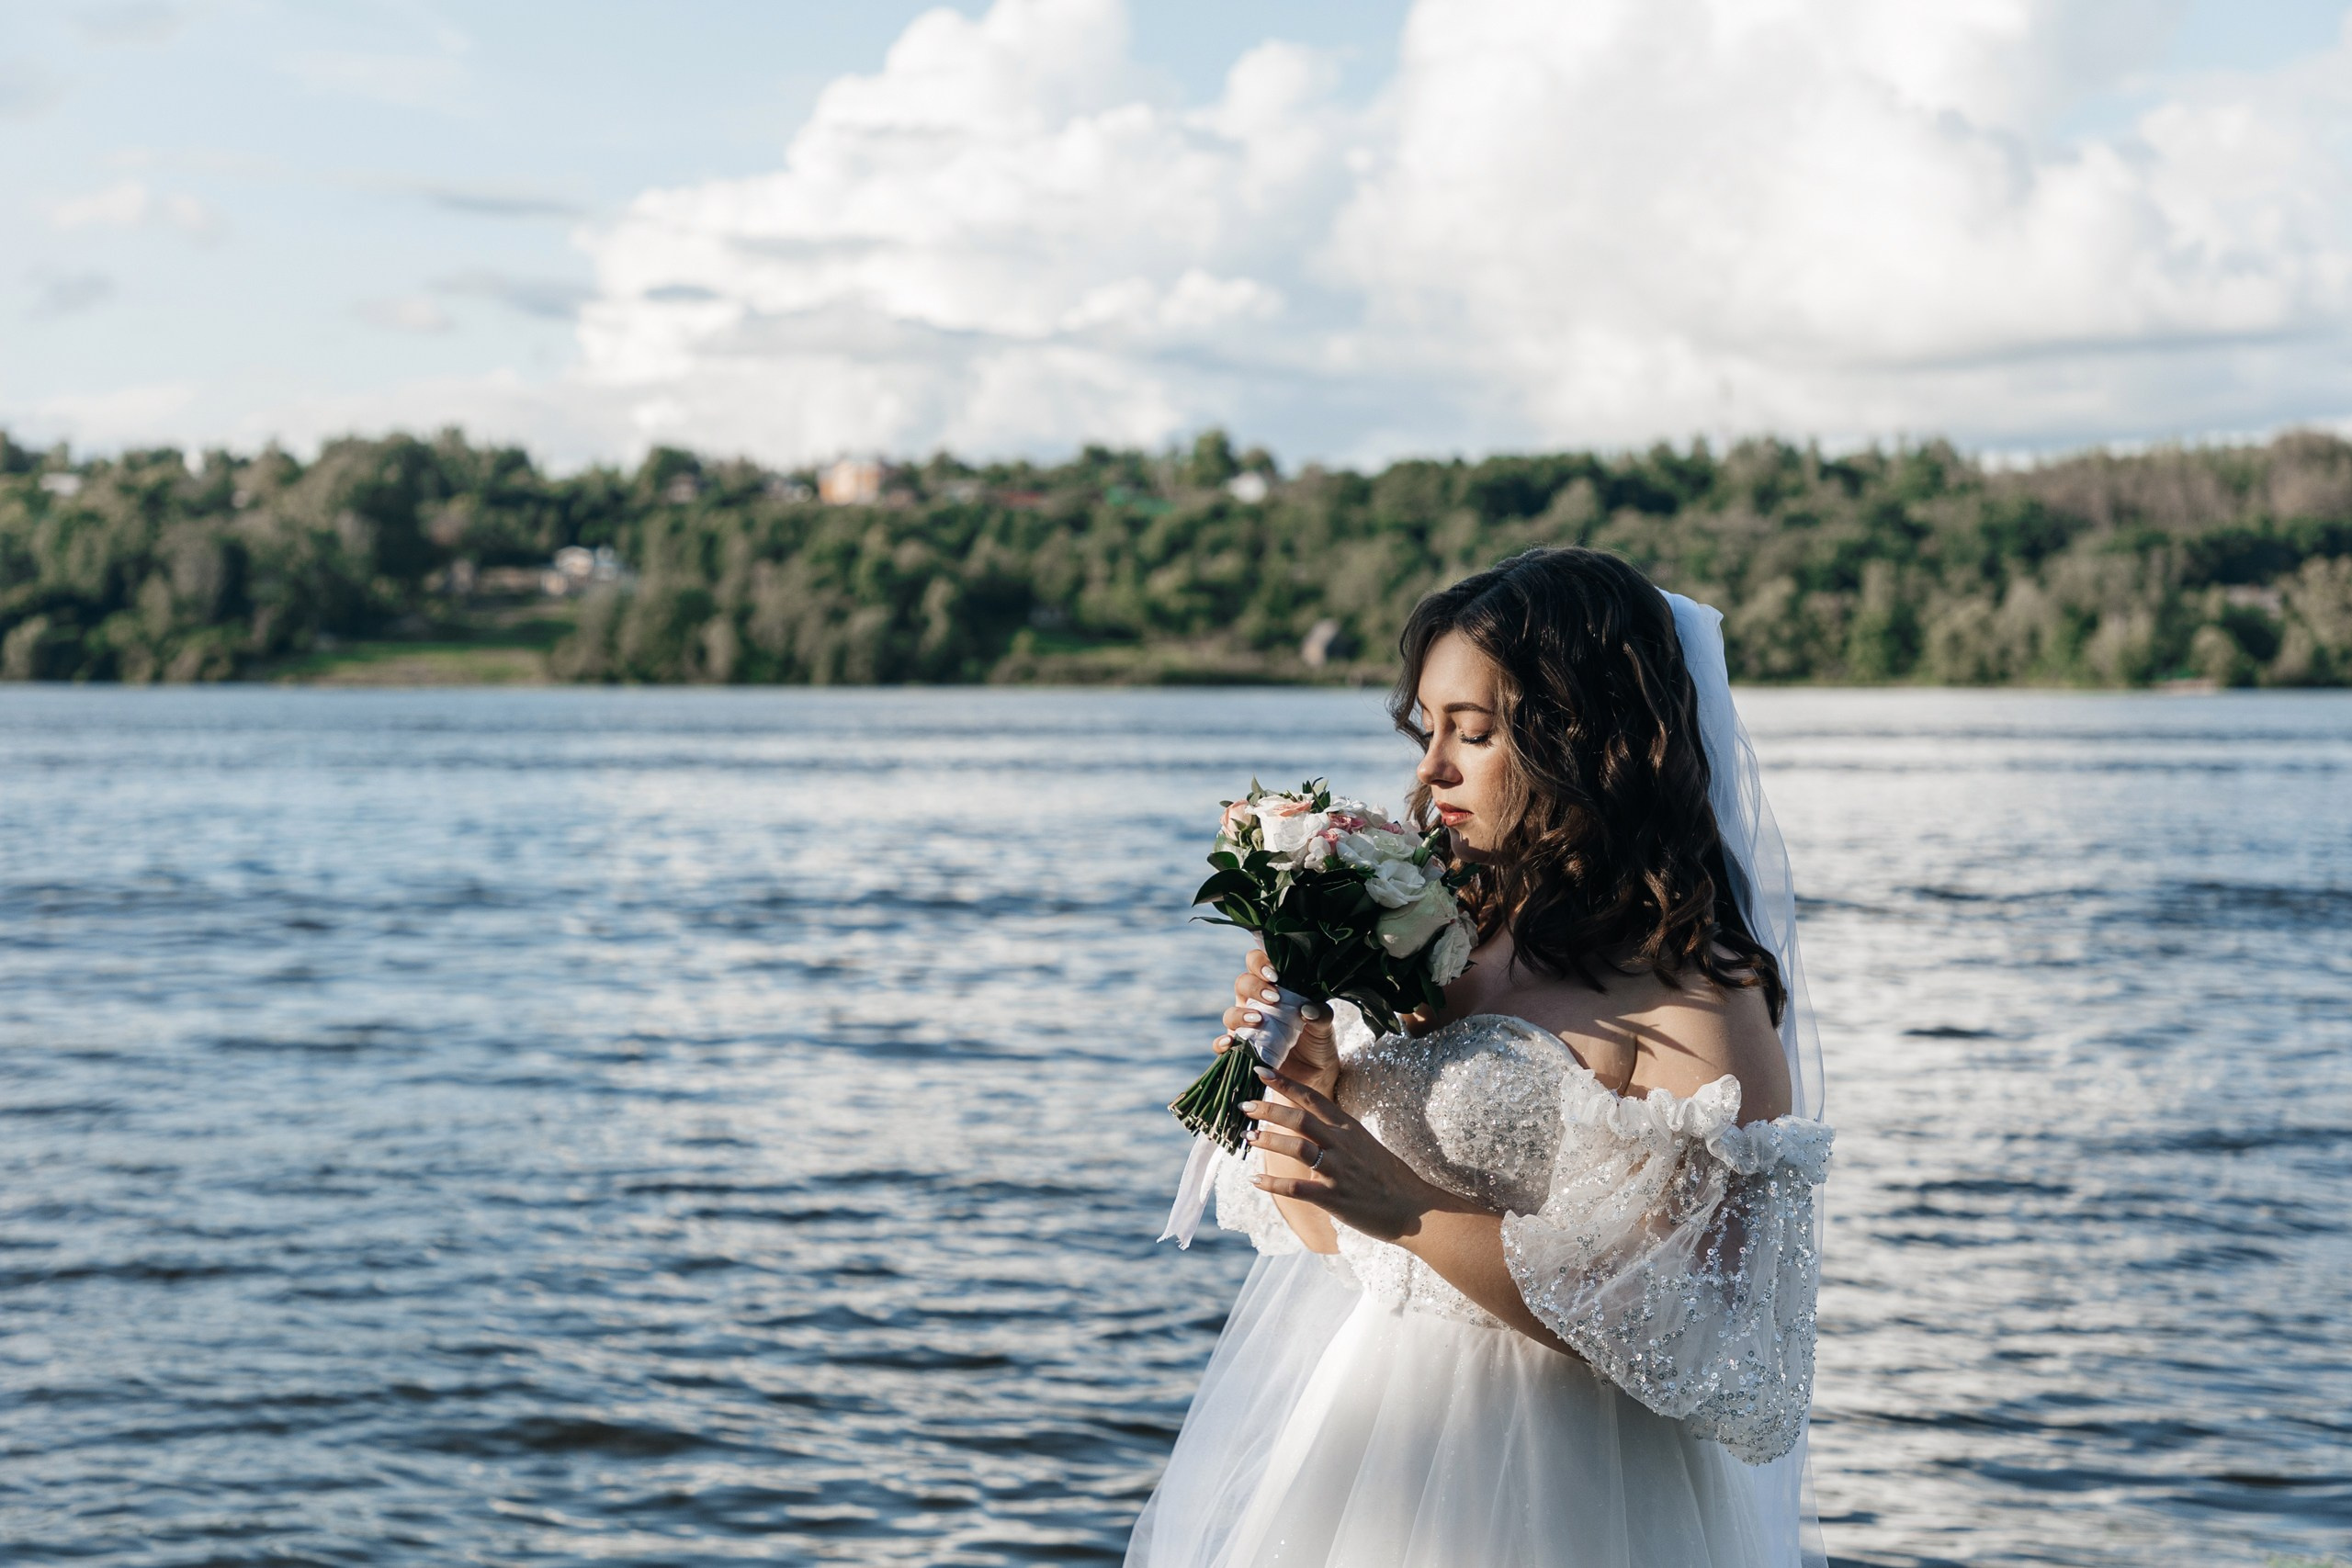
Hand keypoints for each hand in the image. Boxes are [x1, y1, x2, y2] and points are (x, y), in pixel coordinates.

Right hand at [1215, 947, 1338, 1091]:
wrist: (1316, 1072)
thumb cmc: (1318, 1039)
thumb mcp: (1325, 1024)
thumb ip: (1320, 1014)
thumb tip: (1306, 1010)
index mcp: (1274, 988)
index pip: (1257, 963)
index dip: (1260, 962)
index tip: (1275, 975)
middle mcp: (1256, 1003)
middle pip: (1242, 982)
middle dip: (1254, 987)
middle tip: (1273, 999)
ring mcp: (1246, 1027)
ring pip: (1230, 1012)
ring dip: (1240, 1014)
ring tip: (1258, 1021)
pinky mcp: (1242, 1050)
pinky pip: (1222, 1044)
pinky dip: (1222, 1043)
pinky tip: (1231, 1043)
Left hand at [1241, 1065, 1452, 1243]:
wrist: (1416, 1210)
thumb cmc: (1390, 1178)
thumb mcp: (1366, 1145)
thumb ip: (1338, 1135)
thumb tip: (1311, 1129)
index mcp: (1349, 1128)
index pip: (1313, 1097)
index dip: (1285, 1082)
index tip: (1261, 1069)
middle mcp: (1342, 1144)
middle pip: (1299, 1117)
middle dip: (1268, 1108)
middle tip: (1243, 1104)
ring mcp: (1338, 1170)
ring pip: (1297, 1147)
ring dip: (1268, 1141)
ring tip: (1247, 1138)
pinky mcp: (1334, 1197)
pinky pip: (1297, 1188)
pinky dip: (1273, 1184)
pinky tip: (1255, 1181)